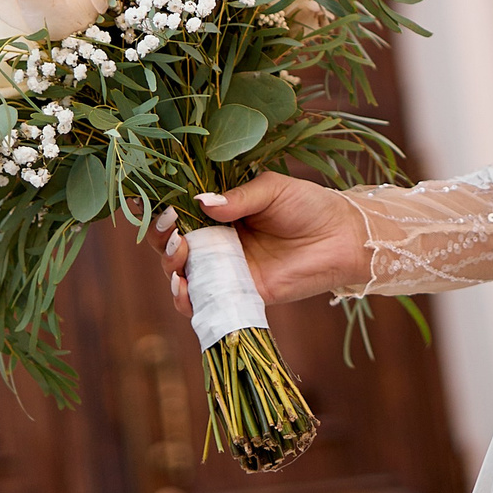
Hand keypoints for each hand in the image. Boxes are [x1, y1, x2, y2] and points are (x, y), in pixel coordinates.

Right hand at [157, 174, 370, 315]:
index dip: (160, 211)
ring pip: (182, 275)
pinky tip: (184, 289)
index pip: (180, 212)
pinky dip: (186, 300)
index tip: (149, 205)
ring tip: (181, 255)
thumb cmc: (310, 206)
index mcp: (221, 212)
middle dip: (162, 240)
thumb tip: (200, 203)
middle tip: (173, 232)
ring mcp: (227, 270)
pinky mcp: (240, 294)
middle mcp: (218, 242)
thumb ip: (239, 198)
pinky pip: (205, 303)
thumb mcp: (273, 189)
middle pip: (173, 246)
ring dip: (170, 268)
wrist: (343, 238)